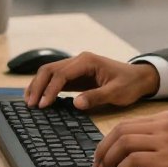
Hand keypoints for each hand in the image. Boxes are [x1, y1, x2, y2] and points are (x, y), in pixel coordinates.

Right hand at [24, 51, 159, 109]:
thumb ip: (96, 97)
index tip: (43, 105)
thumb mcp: (116, 93)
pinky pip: (55, 78)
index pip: (61, 74)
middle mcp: (79, 60)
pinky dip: (44, 87)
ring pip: (49, 72)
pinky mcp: (75, 75)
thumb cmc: (129, 84)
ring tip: (29, 102)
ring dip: (37, 85)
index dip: (50, 90)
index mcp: (87, 61)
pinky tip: (39, 99)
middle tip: (30, 105)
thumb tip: (75, 103)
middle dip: (38, 86)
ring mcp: (76, 67)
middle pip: (50, 69)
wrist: (139, 78)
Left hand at [93, 111, 167, 166]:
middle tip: (97, 164)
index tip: (103, 153)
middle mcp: (163, 125)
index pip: (128, 123)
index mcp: (166, 118)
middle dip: (103, 148)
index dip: (110, 138)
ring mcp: (165, 140)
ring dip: (108, 159)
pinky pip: (134, 159)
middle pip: (120, 130)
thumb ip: (165, 137)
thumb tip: (142, 151)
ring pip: (123, 142)